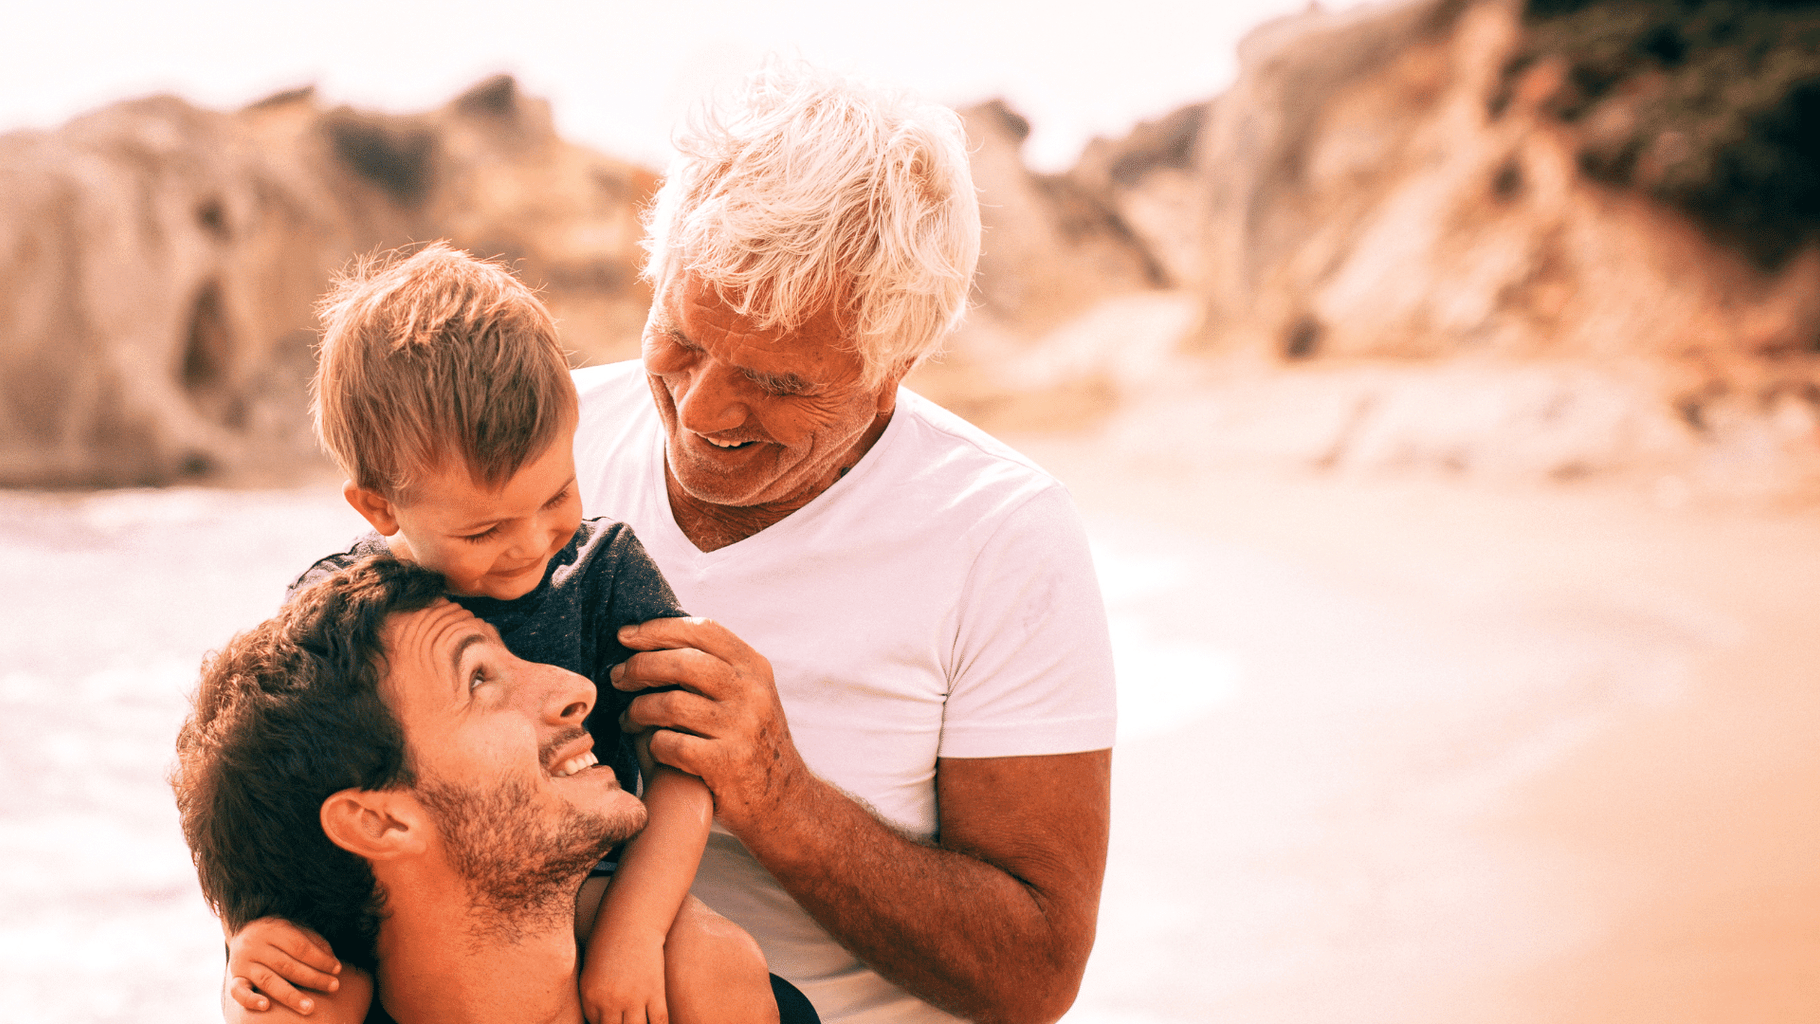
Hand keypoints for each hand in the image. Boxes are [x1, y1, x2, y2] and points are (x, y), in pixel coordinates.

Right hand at [225, 917, 340, 1014]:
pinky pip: (238, 992)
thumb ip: (314, 943)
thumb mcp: (295, 929)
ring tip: (309, 1007)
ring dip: (291, 996)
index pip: (300, 947)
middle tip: (334, 987)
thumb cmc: (278, 934)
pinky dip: (251, 1000)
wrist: (242, 931)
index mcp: (272, 930)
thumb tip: (333, 963)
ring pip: (268, 980)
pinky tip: (266, 1007)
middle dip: (313, 978)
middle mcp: (255, 945)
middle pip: (287, 965)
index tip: (338, 969)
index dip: (320, 959)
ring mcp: (242, 963)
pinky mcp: (234, 978)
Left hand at [580, 929, 668, 1023]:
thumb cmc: (610, 941)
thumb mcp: (592, 969)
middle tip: (628, 1021)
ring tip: (640, 1022)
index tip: (617, 1020)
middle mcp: (610, 1001)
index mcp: (590, 996)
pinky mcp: (654, 992)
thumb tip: (604, 1018)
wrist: (633, 919)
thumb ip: (595, 996)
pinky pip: (659, 1022)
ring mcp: (633, 998)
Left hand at [611, 617, 807, 834]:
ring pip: (669, 704)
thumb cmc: (750, 741)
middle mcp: (751, 692)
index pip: (702, 631)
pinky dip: (652, 744)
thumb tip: (654, 641)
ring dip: (638, 710)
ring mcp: (741, 727)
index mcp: (754, 668)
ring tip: (629, 718)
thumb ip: (716, 668)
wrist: (783, 800)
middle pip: (680, 663)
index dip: (658, 629)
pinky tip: (650, 747)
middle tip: (619, 677)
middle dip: (638, 667)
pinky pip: (669, 743)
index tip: (626, 636)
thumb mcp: (749, 695)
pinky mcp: (726, 762)